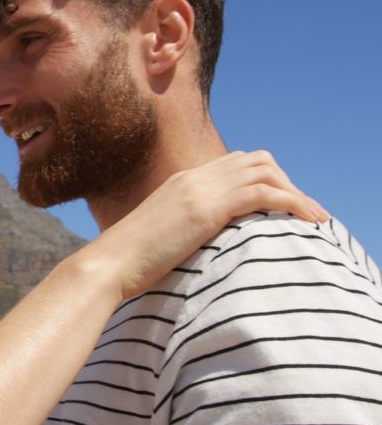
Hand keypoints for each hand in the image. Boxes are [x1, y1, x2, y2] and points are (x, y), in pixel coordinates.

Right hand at [86, 150, 326, 298]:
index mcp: (182, 182)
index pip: (236, 163)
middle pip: (257, 160)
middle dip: (287, 182)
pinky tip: (308, 221)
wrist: (109, 264)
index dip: (266, 179)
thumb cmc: (128, 262)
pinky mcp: (208, 207)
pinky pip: (264, 193)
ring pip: (266, 171)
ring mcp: (200, 189)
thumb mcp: (160, 237)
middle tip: (301, 212)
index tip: (282, 207)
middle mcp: (193, 177)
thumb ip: (182, 229)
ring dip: (297, 192)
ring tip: (315, 218)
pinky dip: (293, 202)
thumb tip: (197, 246)